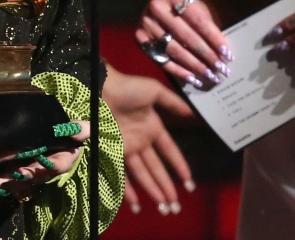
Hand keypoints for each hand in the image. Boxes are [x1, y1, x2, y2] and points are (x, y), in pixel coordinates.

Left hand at [0, 122, 88, 200]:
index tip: (26, 170)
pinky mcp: (19, 171)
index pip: (53, 167)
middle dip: (13, 180)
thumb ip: (79, 130)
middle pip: (29, 178)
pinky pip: (8, 179)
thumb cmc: (67, 132)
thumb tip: (86, 129)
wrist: (57, 135)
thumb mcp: (76, 129)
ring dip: (1, 183)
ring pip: (16, 181)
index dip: (40, 169)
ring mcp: (31, 172)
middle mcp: (45, 170)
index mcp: (60, 161)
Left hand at [102, 66, 194, 215]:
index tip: (189, 182)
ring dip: (153, 191)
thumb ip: (174, 103)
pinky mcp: (112, 151)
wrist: (100, 87)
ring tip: (163, 208)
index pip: (170, 151)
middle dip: (167, 187)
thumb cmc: (127, 87)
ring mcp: (126, 147)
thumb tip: (194, 114)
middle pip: (157, 169)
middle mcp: (141, 141)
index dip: (179, 166)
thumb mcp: (155, 91)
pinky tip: (136, 204)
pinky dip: (128, 190)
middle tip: (176, 206)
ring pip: (143, 175)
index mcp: (152, 127)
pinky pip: (121, 174)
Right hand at [136, 0, 231, 89]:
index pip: (199, 21)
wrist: (159, 6)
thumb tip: (222, 54)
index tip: (228, 55)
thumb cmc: (184, 8)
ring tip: (210, 75)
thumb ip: (208, 26)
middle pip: (186, 36)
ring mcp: (146, 23)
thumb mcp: (196, 8)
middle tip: (221, 69)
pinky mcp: (139, 37)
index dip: (214, 39)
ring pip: (174, 50)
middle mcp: (157, 7)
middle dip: (206, 55)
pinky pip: (161, 58)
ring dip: (194, 65)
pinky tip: (192, 78)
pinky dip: (178, 70)